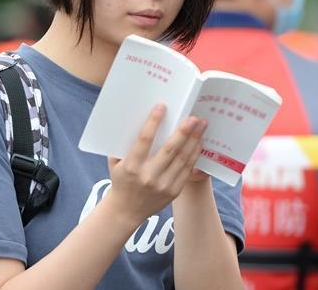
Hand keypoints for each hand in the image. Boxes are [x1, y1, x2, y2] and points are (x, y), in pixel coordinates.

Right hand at [105, 104, 205, 225]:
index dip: (153, 122)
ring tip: (201, 126)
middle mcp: (148, 176)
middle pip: (169, 149)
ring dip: (194, 140)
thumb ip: (124, 143)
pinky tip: (199, 142)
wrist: (126, 211)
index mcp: (131, 166)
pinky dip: (194, 154)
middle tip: (193, 117)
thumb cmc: (120, 179)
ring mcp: (163, 185)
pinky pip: (187, 170)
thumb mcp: (115, 162)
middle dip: (183, 132)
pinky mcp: (173, 191)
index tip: (162, 107)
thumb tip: (136, 117)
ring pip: (182, 159)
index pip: (144, 140)